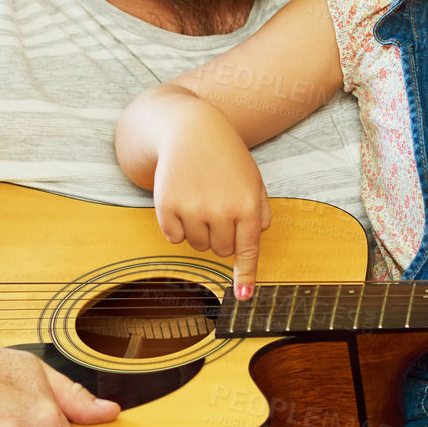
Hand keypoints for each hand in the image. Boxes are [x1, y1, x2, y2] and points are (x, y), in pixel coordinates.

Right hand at [151, 111, 271, 299]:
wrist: (189, 129)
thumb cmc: (225, 156)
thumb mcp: (252, 179)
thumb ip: (260, 211)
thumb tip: (256, 240)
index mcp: (246, 205)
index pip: (248, 249)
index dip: (245, 275)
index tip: (242, 297)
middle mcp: (220, 210)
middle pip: (221, 251)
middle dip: (222, 237)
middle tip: (217, 208)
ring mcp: (192, 209)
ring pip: (198, 245)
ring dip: (200, 231)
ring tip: (200, 199)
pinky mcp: (167, 207)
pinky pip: (173, 238)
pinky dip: (177, 227)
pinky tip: (182, 201)